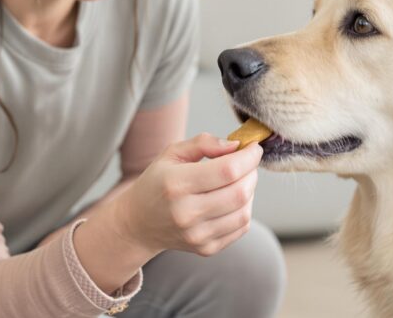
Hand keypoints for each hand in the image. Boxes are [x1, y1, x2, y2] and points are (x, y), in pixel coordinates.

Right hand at [113, 133, 262, 256]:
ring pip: (244, 211)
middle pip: (239, 192)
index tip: (253, 148)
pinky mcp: (206, 249)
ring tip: (239, 181)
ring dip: (250, 192)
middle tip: (247, 164)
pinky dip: (244, 210)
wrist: (139, 223)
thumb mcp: (171, 153)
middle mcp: (186, 213)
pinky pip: (241, 227)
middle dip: (251, 173)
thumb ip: (203, 143)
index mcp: (176, 184)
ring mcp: (197, 235)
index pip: (227, 170)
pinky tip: (232, 200)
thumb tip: (236, 146)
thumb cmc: (158, 183)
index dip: (248, 157)